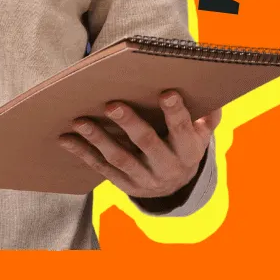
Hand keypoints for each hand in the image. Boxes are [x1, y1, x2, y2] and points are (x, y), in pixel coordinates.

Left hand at [58, 91, 221, 199]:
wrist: (176, 187)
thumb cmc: (187, 145)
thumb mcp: (202, 134)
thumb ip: (207, 115)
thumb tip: (212, 93)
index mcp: (188, 150)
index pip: (182, 130)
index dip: (175, 113)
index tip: (166, 93)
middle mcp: (166, 166)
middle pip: (147, 143)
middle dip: (129, 124)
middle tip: (111, 105)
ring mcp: (144, 178)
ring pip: (119, 158)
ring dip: (98, 138)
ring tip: (80, 120)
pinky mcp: (125, 184)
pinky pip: (102, 168)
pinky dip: (83, 153)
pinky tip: (67, 138)